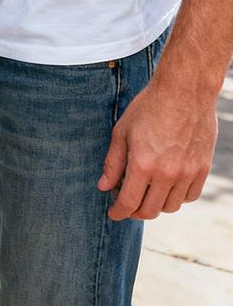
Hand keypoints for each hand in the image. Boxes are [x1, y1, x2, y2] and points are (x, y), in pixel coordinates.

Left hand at [97, 77, 216, 219]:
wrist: (183, 92)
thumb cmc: (148, 108)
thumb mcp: (121, 131)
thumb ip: (113, 163)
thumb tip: (103, 187)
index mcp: (143, 164)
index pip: (129, 202)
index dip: (119, 212)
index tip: (113, 214)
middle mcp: (167, 174)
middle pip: (150, 210)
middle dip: (134, 212)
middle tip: (126, 203)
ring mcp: (187, 173)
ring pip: (171, 207)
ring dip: (155, 205)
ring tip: (144, 191)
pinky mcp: (202, 170)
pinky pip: (189, 197)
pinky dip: (175, 197)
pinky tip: (165, 185)